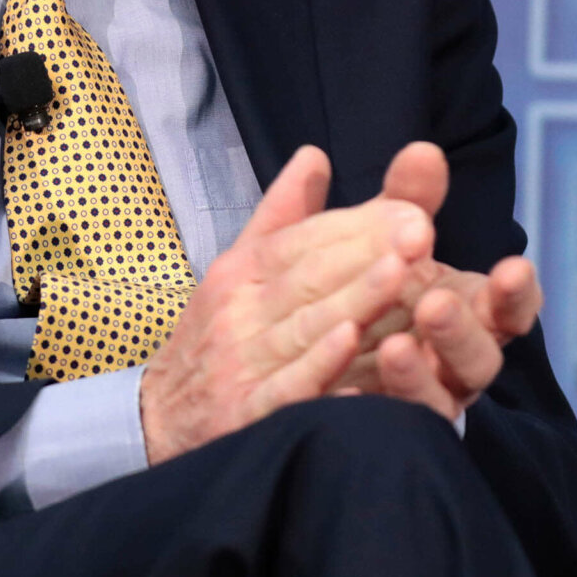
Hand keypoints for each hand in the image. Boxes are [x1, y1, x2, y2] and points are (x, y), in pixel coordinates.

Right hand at [138, 146, 436, 463]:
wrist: (157, 422)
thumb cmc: (212, 339)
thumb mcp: (238, 271)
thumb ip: (283, 216)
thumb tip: (314, 155)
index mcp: (240, 273)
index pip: (301, 242)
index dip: (356, 226)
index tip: (412, 209)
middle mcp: (237, 314)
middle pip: (308, 279)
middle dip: (366, 253)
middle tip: (420, 230)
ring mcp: (239, 366)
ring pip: (303, 329)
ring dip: (352, 300)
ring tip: (400, 274)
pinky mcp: (243, 416)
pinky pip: (285, 389)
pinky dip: (317, 368)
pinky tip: (351, 347)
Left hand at [340, 142, 542, 419]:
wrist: (295, 364)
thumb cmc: (364, 294)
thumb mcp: (376, 241)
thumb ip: (404, 201)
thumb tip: (424, 149)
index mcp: (464, 312)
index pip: (508, 308)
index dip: (516, 293)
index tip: (513, 267)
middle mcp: (452, 363)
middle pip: (479, 357)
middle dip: (463, 330)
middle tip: (436, 302)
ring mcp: (419, 404)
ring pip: (437, 401)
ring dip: (417, 374)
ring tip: (390, 348)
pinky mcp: (376, 434)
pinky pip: (378, 431)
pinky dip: (365, 411)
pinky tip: (344, 395)